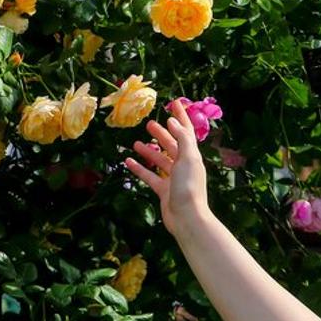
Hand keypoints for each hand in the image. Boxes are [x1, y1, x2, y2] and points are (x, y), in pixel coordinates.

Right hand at [123, 100, 209, 235]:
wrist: (187, 218)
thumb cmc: (188, 187)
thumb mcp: (188, 158)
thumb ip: (181, 138)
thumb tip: (173, 121)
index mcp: (191, 155)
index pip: (186, 131)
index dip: (181, 116)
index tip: (174, 102)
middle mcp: (183, 165)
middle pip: (172, 145)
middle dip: (162, 134)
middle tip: (149, 124)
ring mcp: (173, 178)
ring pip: (160, 160)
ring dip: (149, 150)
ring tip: (136, 142)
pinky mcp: (163, 190)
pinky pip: (150, 175)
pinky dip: (140, 168)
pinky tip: (129, 161)